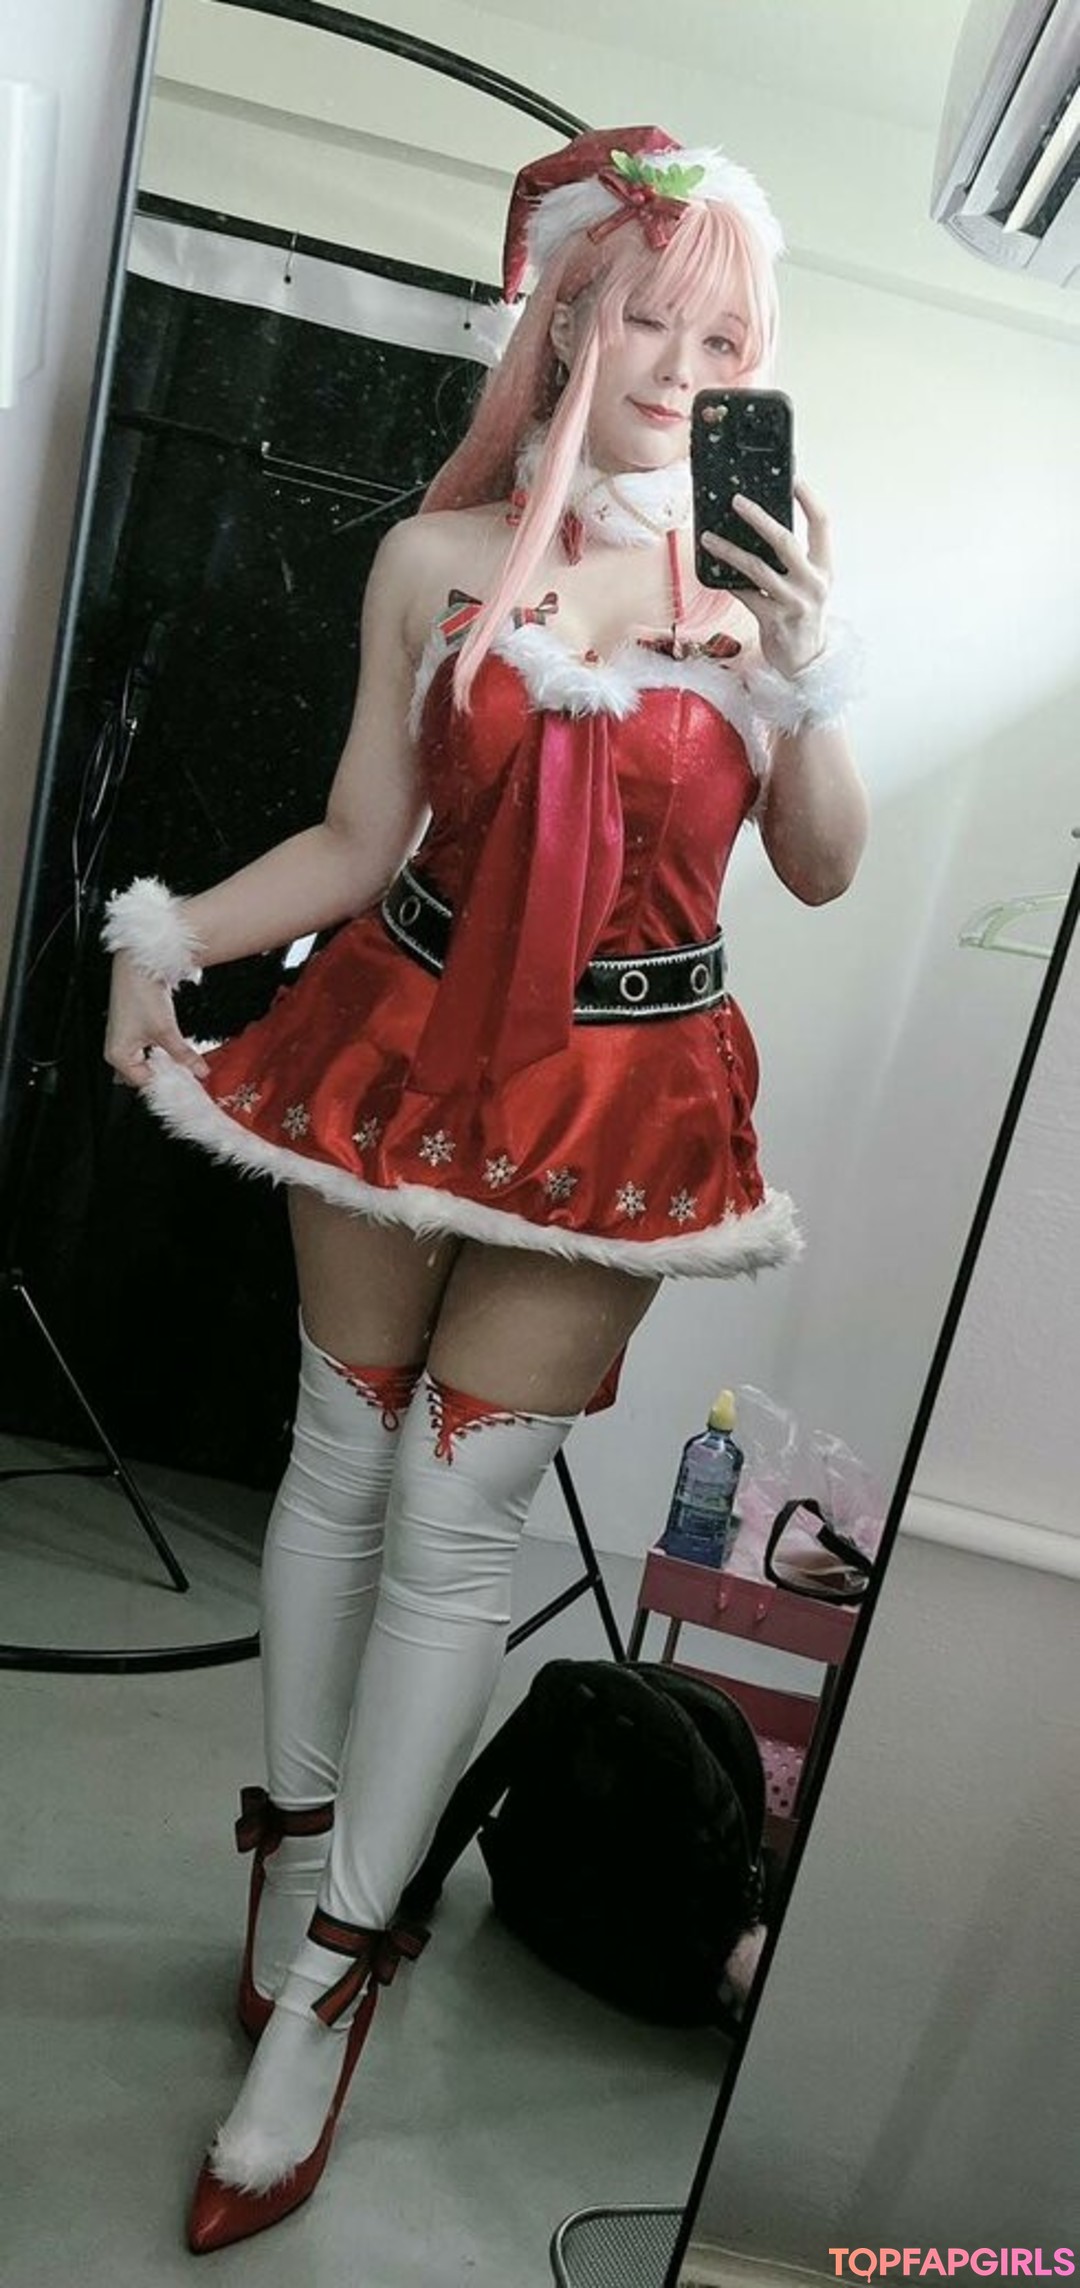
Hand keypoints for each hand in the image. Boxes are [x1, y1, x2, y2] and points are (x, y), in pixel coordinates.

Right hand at [104, 952, 210, 1089]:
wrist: (137, 966)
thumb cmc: (140, 993)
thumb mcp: (166, 1030)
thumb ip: (184, 1055)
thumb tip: (199, 1071)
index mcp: (117, 1055)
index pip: (143, 1081)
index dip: (166, 1082)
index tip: (187, 1082)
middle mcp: (116, 1050)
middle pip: (143, 1074)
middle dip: (165, 1072)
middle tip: (187, 1072)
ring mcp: (122, 1040)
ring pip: (147, 1062)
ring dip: (164, 1061)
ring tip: (181, 1059)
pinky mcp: (131, 1030)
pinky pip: (146, 1050)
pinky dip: (160, 1051)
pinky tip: (173, 1048)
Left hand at [700, 478, 831, 677]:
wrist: (806, 661)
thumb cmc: (803, 616)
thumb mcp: (810, 584)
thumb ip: (795, 560)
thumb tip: (763, 527)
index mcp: (825, 569)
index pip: (822, 525)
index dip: (809, 499)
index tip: (793, 479)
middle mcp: (812, 583)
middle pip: (785, 541)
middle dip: (759, 518)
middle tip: (737, 501)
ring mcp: (792, 602)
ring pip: (756, 567)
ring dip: (729, 550)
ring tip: (708, 538)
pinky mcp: (772, 619)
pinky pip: (744, 594)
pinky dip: (727, 581)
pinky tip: (712, 568)